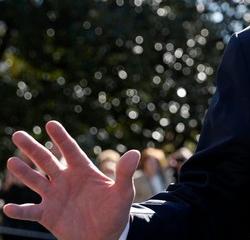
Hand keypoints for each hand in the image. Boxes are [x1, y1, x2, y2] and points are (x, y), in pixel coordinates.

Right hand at [2, 121, 139, 239]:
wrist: (105, 236)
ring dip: (23, 172)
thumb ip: (125, 173)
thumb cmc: (115, 212)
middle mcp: (65, 180)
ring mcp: (54, 196)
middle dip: (33, 148)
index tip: (51, 124)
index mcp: (83, 171)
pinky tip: (7, 208)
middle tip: (18, 134)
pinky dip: (19, 210)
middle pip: (46, 161)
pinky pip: (30, 211)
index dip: (61, 138)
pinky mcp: (47, 214)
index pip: (70, 151)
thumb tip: (134, 153)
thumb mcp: (123, 193)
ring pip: (35, 181)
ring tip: (11, 161)